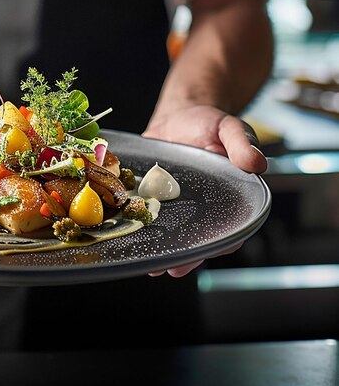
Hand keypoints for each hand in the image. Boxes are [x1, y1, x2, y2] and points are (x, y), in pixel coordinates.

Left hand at [142, 105, 265, 276]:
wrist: (180, 116)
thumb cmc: (210, 124)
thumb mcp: (230, 128)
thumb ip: (242, 144)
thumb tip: (256, 163)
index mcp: (228, 198)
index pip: (228, 228)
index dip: (219, 244)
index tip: (207, 252)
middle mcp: (202, 207)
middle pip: (196, 237)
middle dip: (184, 256)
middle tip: (170, 269)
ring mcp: (176, 204)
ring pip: (170, 231)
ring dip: (160, 248)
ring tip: (151, 264)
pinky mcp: (153, 195)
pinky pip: (146, 213)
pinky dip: (138, 225)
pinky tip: (129, 236)